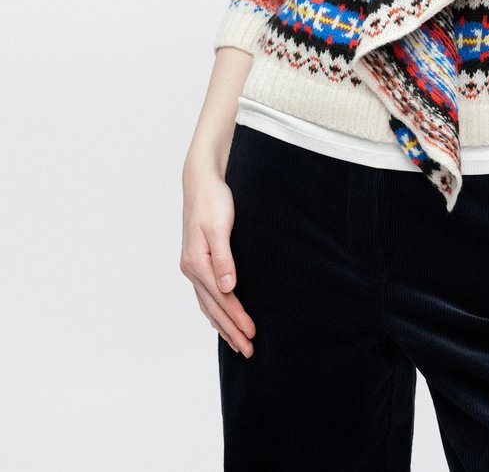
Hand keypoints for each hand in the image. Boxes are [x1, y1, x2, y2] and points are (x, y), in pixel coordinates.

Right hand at [180, 170, 255, 356]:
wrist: (201, 181)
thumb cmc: (213, 200)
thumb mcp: (219, 226)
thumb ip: (224, 258)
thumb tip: (228, 288)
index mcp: (197, 262)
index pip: (221, 298)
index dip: (237, 318)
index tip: (252, 334)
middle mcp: (192, 268)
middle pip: (214, 307)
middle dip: (231, 330)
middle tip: (249, 351)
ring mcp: (193, 266)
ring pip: (209, 304)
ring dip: (223, 325)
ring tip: (237, 344)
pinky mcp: (198, 261)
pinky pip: (206, 294)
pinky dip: (214, 311)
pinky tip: (220, 319)